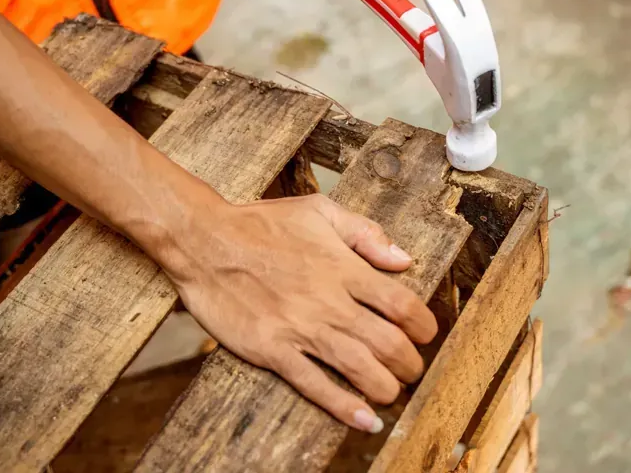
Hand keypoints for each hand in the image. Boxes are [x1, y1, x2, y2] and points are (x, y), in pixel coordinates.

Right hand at [165, 193, 436, 432]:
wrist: (204, 241)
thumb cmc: (261, 223)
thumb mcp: (319, 210)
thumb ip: (366, 234)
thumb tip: (404, 258)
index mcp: (343, 268)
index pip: (402, 305)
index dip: (423, 326)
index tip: (425, 334)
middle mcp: (329, 302)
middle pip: (388, 343)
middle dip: (410, 364)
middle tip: (411, 369)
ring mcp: (300, 328)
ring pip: (359, 368)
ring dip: (386, 388)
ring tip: (392, 392)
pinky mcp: (272, 349)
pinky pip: (314, 385)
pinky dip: (344, 406)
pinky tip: (364, 419)